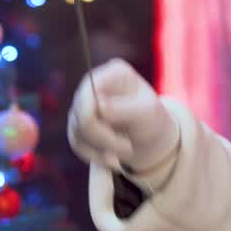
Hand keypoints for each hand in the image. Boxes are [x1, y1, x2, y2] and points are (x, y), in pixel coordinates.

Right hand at [67, 59, 177, 173]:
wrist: (152, 139)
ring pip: (77, 131)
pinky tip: (113, 157)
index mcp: (113, 73)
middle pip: (80, 114)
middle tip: (128, 149)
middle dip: (103, 138)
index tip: (121, 138)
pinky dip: (94, 155)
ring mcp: (83, 104)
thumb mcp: (148, 113)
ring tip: (126, 151)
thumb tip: (98, 107)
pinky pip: (76, 143)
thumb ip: (124, 108)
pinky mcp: (78, 124)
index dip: (94, 117)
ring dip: (101, 149)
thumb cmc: (154, 121)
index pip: (88, 91)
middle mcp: (93, 85)